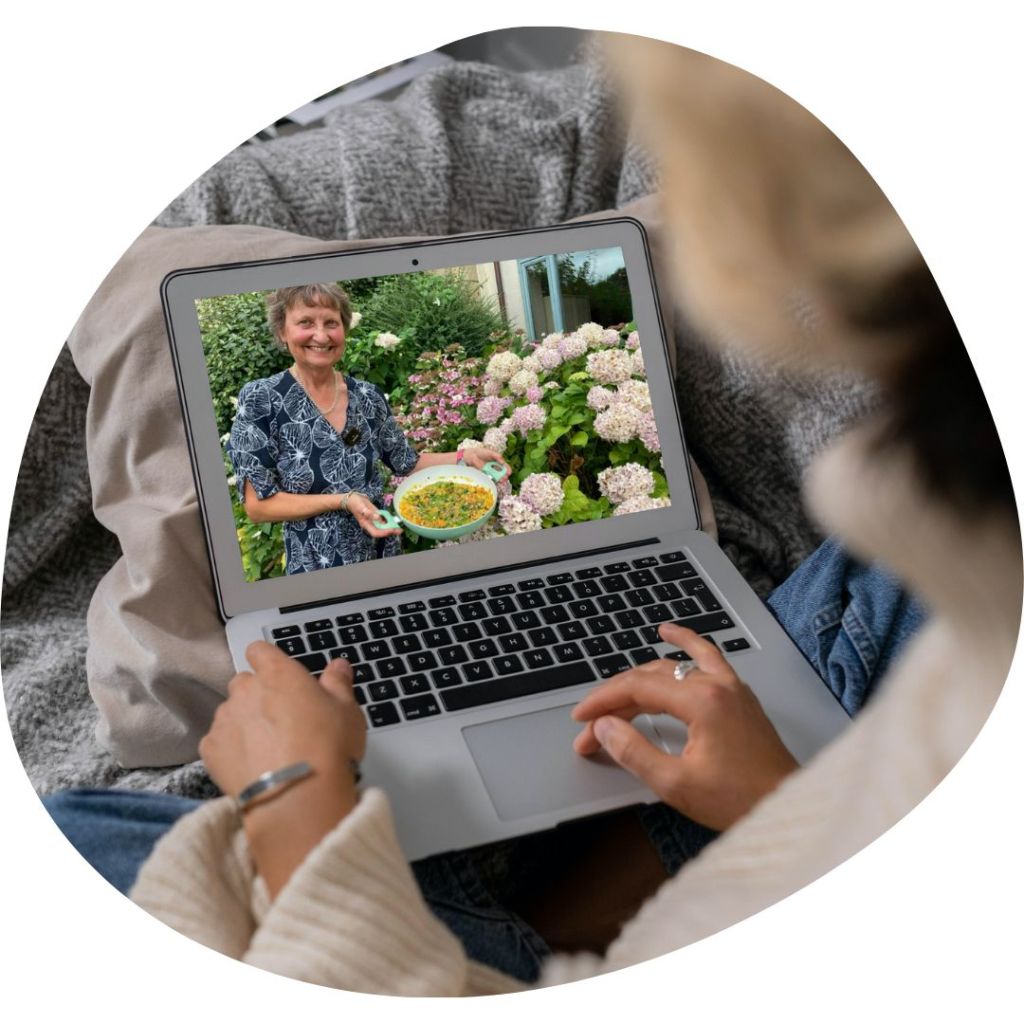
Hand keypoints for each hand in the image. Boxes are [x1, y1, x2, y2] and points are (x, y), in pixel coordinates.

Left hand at [200, 642, 366, 896]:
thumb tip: (338, 665)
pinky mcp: (210, 750)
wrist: (297, 798)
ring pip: (230, 713)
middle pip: (244, 683)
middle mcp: (245, 690)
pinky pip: (218, 742)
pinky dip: (230, 750)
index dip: (268, 662)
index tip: (280, 678)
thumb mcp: (347, 711)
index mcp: (278, 673)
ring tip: (268, 749)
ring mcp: (224, 719)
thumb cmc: (328, 747)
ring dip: (244, 723)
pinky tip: (251, 765)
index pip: (260, 650)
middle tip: (282, 720)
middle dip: (258, 695)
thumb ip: (338, 682)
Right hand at [346, 492, 402, 537]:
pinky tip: (395, 521)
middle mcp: (370, 524)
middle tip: (400, 530)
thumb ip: (369, 513)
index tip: (392, 529)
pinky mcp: (376, 516)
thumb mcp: (361, 507)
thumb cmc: (355, 503)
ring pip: (383, 527)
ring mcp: (373, 520)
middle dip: (390, 531)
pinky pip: (383, 520)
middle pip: (381, 531)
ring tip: (399, 528)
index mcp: (366, 524)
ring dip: (391, 527)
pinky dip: (389, 521)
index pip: (376, 533)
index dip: (384, 533)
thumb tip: (378, 518)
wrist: (353, 498)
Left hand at [460, 447, 510, 476]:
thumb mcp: (490, 453)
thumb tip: (503, 462)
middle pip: (501, 472)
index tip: (509, 472)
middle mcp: (494, 467)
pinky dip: (493, 480)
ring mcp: (489, 471)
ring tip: (503, 480)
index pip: (504, 466)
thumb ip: (497, 456)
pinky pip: (490, 478)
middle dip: (504, 475)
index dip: (507, 469)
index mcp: (497, 461)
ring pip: (497, 476)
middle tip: (506, 477)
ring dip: (500, 479)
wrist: (471, 456)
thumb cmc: (481, 453)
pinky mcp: (485, 474)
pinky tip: (496, 481)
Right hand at [572, 624, 797, 831]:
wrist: (788, 807)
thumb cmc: (740, 800)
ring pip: (674, 667)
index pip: (638, 688)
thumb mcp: (676, 784)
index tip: (582, 719)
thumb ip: (634, 752)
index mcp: (702, 701)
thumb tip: (605, 728)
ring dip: (641, 679)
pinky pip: (706, 657)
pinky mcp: (738, 696)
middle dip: (616, 700)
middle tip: (594, 726)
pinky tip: (670, 634)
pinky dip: (684, 645)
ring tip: (615, 694)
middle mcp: (717, 684)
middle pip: (652, 677)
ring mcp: (731, 686)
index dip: (603, 701)